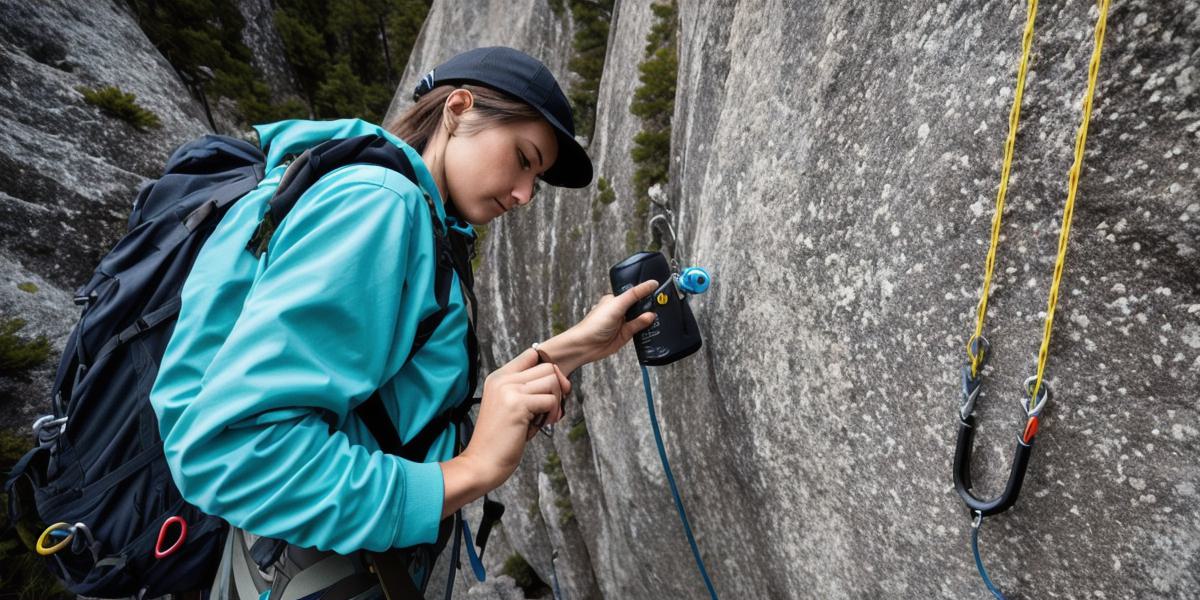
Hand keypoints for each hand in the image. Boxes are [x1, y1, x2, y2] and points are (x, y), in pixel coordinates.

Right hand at [456, 349, 570, 490]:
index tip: (549, 391)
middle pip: (547, 367)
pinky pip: (550, 400)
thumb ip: (527, 391)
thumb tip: (560, 381)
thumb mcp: (511, 408)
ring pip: (552, 380)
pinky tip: (543, 425)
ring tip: (546, 418)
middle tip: (552, 408)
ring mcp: (509, 390)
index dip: (548, 372)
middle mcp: (502, 379)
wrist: (481, 463)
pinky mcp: (517, 404)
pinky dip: (553, 413)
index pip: (532, 354)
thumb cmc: (500, 440)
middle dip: (558, 387)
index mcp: (498, 377)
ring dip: (556, 401)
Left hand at [563, 279, 660, 364]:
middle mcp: (620, 310)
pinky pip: (641, 329)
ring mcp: (624, 323)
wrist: (586, 346)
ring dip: (650, 315)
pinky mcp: (627, 335)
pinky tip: (655, 323)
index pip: (633, 291)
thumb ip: (634, 296)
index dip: (644, 288)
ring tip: (663, 310)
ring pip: (642, 317)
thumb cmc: (594, 324)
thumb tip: (651, 286)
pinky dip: (648, 327)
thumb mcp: (617, 305)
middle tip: (664, 299)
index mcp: (615, 299)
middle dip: (650, 303)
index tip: (658, 285)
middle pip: (640, 304)